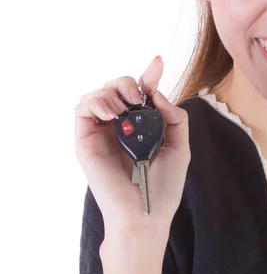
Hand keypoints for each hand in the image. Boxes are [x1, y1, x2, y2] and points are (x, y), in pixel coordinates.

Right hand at [74, 56, 190, 232]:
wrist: (146, 212)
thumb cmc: (163, 185)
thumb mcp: (179, 145)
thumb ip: (173, 117)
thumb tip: (156, 93)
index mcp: (142, 127)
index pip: (141, 94)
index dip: (148, 75)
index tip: (158, 62)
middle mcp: (120, 127)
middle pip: (116, 88)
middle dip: (127, 82)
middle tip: (136, 95)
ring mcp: (102, 133)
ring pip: (97, 94)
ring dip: (111, 91)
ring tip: (124, 107)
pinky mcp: (85, 141)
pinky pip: (81, 109)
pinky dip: (95, 102)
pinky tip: (112, 114)